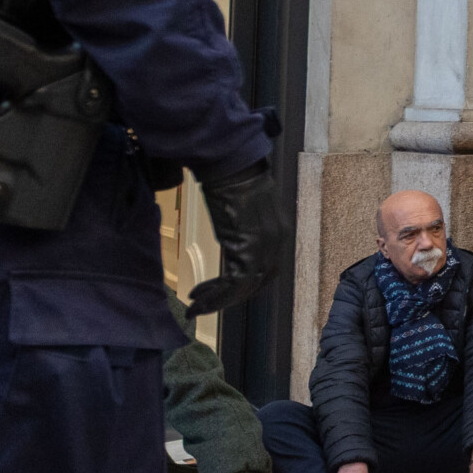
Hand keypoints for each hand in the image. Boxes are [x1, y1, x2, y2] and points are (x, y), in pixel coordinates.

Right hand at [186, 160, 292, 317]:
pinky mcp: (250, 249)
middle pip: (256, 285)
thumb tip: (232, 237)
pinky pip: (234, 283)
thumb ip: (242, 228)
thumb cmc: (231, 178)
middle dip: (229, 299)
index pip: (263, 272)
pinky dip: (216, 295)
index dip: (242, 288)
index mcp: (277, 233)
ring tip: (195, 307)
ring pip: (244, 288)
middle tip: (205, 306)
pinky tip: (197, 297)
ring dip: (218, 301)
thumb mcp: (241, 209)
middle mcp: (276, 244)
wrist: (231, 165)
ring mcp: (265, 248)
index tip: (219, 293)